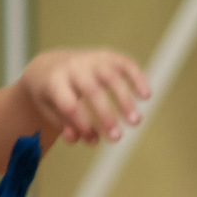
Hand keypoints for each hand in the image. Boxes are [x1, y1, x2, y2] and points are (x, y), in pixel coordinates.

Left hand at [22, 49, 150, 144]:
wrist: (49, 64)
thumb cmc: (53, 95)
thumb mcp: (50, 111)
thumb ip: (68, 127)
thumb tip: (91, 139)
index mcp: (54, 80)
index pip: (68, 102)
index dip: (81, 122)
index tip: (92, 136)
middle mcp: (73, 67)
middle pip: (91, 89)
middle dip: (106, 115)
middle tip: (117, 137)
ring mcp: (92, 60)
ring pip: (111, 77)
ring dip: (125, 100)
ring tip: (136, 122)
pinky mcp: (108, 57)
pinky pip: (126, 64)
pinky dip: (138, 78)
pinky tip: (147, 96)